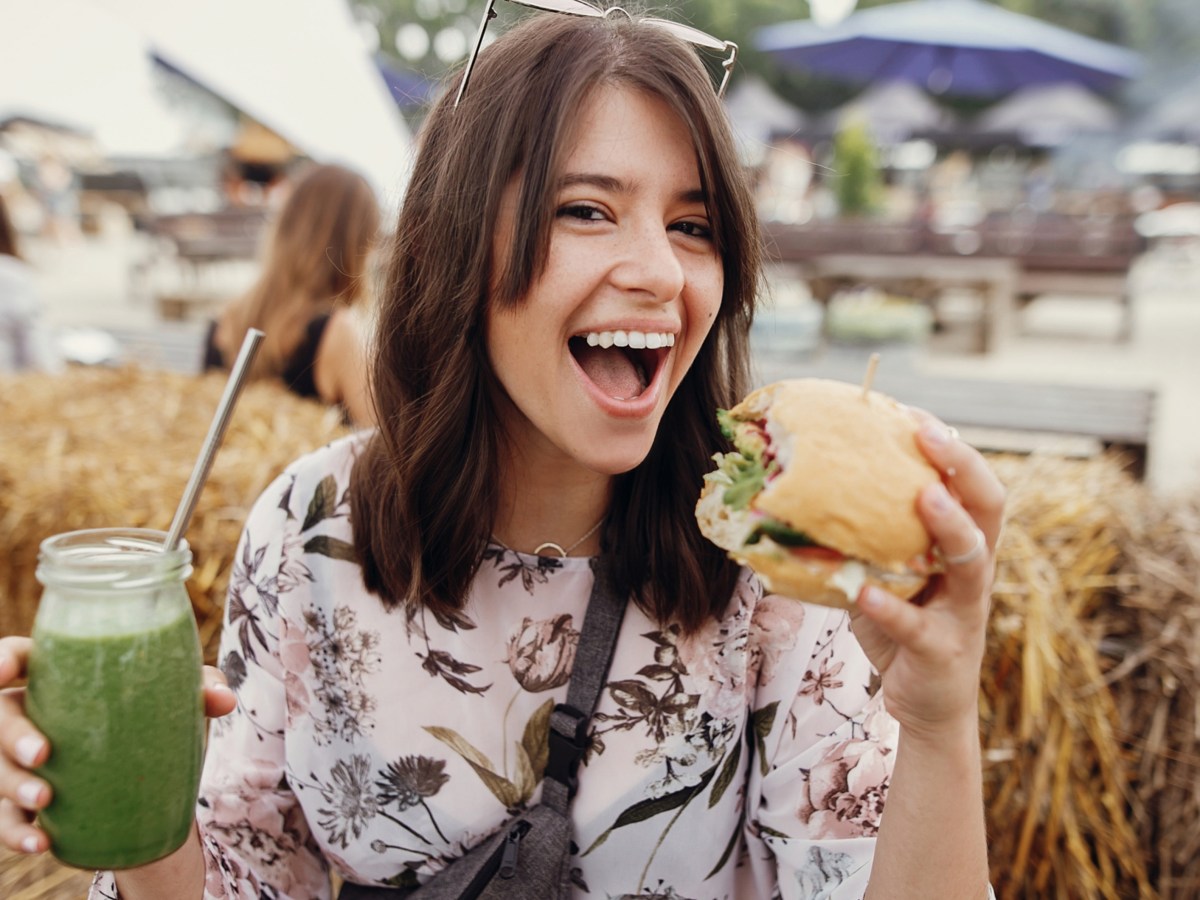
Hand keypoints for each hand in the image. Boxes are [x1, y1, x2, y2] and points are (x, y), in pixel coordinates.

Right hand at [0, 636, 236, 856]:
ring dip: (14, 786)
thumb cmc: (158, 724)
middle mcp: (35, 717)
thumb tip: (222, 698)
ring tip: (45, 800)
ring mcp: (26, 763)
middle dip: (12, 736)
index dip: (4, 660)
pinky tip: (40, 841)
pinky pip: (7, 821)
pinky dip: (17, 833)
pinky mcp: (30, 806)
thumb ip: (201, 687)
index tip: (3, 670)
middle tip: (42, 753)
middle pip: (2, 717)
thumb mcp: (181, 702)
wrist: (159, 792)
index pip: (19, 658)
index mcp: (61, 680)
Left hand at [849, 416, 1004, 740]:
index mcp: (963, 548)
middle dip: (965, 467)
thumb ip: (861, 539)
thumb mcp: (884, 575)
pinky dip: (892, 608)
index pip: (971, 486)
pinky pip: (918, 626)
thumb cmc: (903, 628)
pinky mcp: (941, 652)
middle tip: (931, 433)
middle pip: (989, 510)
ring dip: (951, 526)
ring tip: (925, 496)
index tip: (914, 413)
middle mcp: (973, 574)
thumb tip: (803, 494)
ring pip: (973, 563)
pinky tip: (867, 593)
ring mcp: (963, 613)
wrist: (926, 707)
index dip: (952, 448)